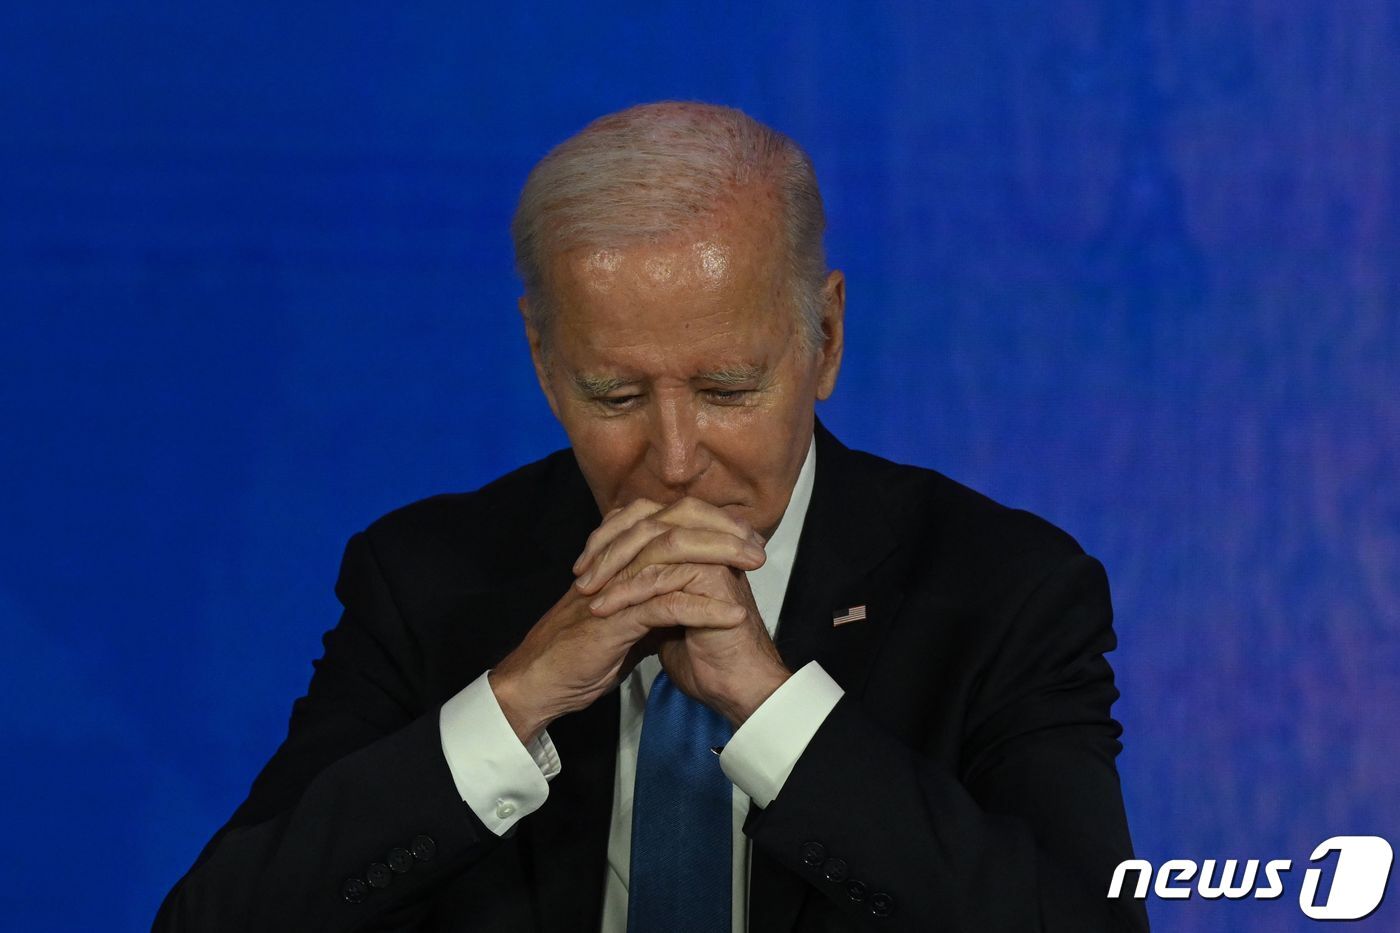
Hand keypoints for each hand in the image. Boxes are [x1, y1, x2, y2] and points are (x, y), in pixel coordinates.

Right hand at [488, 498, 763, 742]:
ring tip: (755, 567)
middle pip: (675, 528)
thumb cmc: (579, 655)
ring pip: (673, 557)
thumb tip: (685, 595)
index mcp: (619, 559)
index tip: (746, 536)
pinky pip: (665, 606)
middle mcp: (616, 564)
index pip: (668, 522)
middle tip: (758, 544)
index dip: (709, 523)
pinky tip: (733, 616)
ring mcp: (614, 587)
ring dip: (721, 560)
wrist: (541, 683)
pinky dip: (703, 610)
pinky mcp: (614, 619)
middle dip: (722, 531)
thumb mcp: (625, 621)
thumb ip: (651, 603)